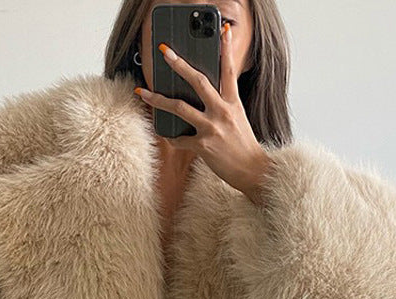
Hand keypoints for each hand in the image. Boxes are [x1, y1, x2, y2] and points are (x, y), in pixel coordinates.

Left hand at [134, 22, 272, 205]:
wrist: (252, 171)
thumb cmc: (244, 146)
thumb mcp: (238, 119)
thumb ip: (224, 105)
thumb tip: (206, 96)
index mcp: (233, 103)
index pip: (229, 70)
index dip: (226, 49)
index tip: (223, 31)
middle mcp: (222, 112)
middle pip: (198, 81)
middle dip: (179, 65)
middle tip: (165, 53)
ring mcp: (212, 128)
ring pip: (179, 107)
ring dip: (158, 99)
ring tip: (143, 92)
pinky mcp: (203, 146)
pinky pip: (179, 139)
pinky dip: (171, 138)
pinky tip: (167, 136)